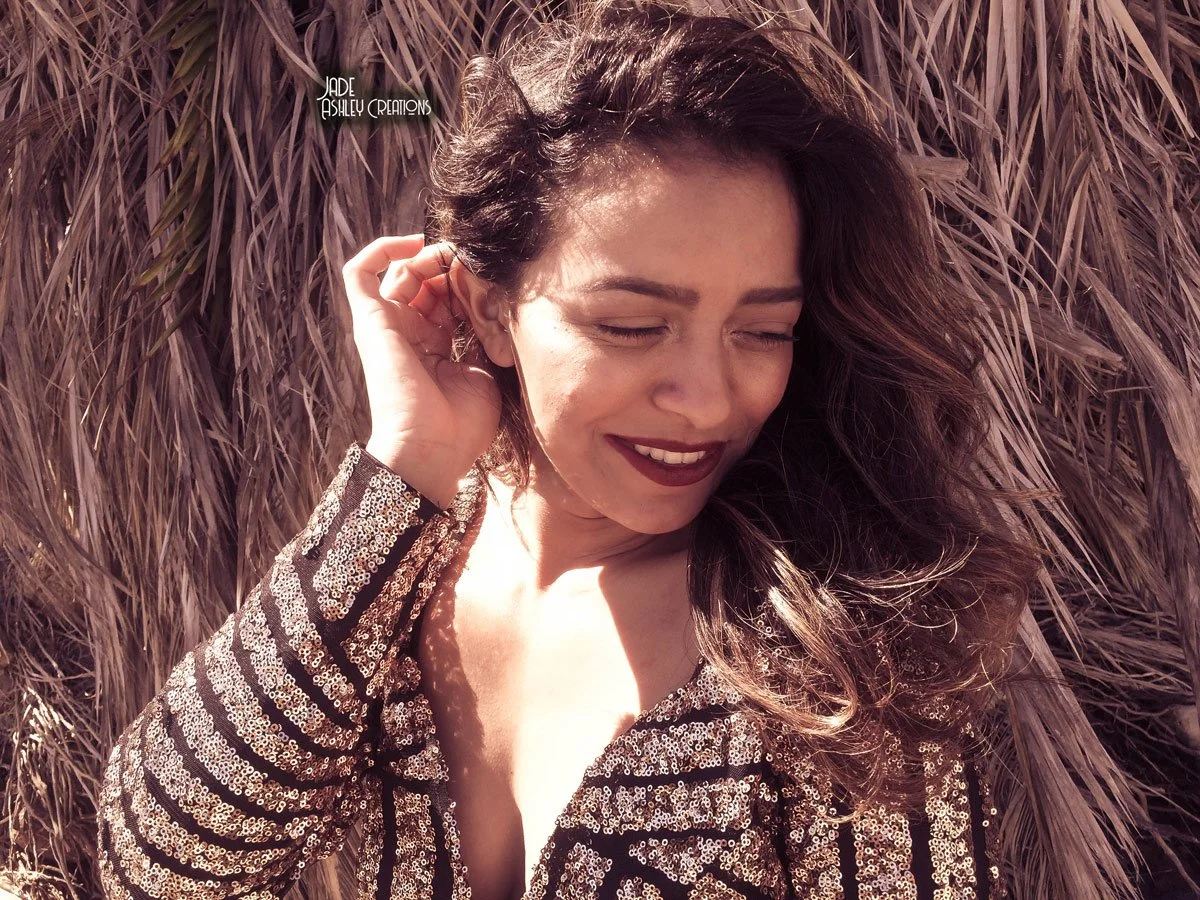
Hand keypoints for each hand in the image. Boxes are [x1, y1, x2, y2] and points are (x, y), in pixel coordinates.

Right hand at [342, 234, 499, 508]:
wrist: (431, 449)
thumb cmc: (461, 425)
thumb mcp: (484, 372)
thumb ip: (485, 338)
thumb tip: (494, 305)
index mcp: (434, 348)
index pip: (448, 300)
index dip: (469, 284)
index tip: (494, 280)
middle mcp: (408, 334)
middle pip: (426, 282)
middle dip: (452, 267)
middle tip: (476, 262)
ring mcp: (387, 326)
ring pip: (402, 271)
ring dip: (431, 258)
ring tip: (455, 258)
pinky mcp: (370, 321)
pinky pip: (360, 272)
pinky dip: (383, 249)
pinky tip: (416, 242)